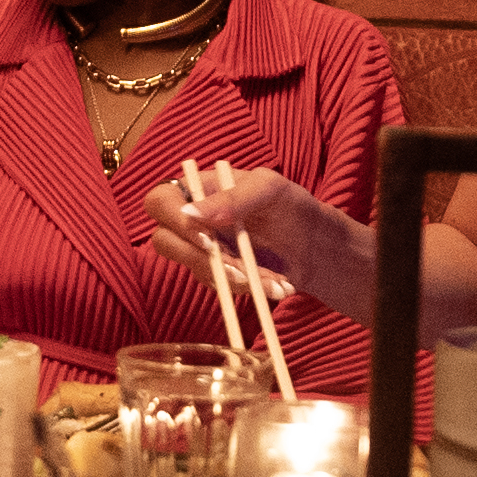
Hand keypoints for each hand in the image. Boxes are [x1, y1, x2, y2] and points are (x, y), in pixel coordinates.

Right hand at [142, 174, 298, 302]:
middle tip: (238, 267)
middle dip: (203, 259)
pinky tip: (276, 284)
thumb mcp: (269, 190)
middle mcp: (192, 219)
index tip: (207, 238)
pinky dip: (248, 287)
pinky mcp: (216, 274)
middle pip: (164, 241)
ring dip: (234, 277)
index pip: (160, 201)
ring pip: (194, 269)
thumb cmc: (291, 206)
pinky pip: (218, 287)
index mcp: (197, 189)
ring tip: (274, 278)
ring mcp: (202, 249)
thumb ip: (233, 197)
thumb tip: (190, 214)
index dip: (174, 221)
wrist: (316, 247)